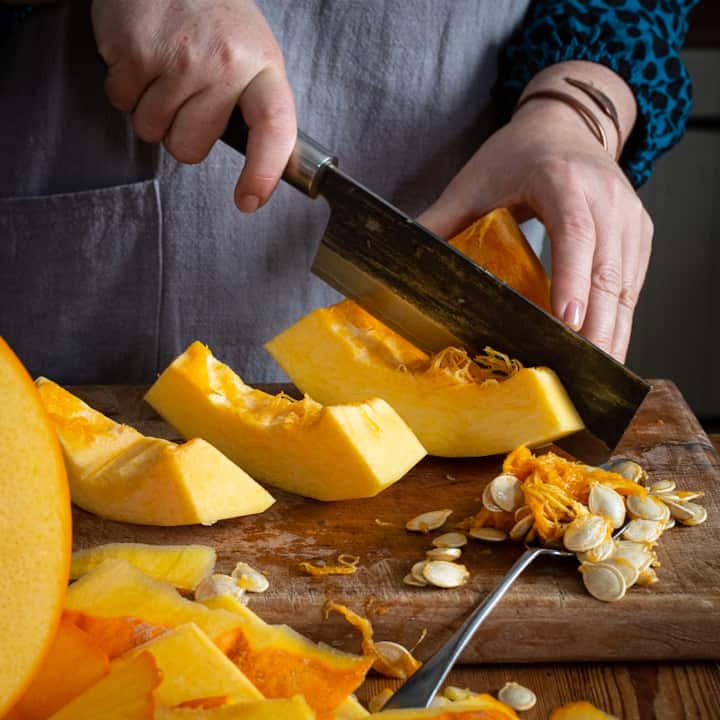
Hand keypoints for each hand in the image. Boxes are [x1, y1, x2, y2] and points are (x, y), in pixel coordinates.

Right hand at [91, 0, 295, 211]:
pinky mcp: (134, 52)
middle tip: (184, 97)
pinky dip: (125, 88)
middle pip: (190, 148)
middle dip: (180, 135)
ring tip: (163, 69)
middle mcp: (223, 64)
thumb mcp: (252, 53)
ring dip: (151, 110)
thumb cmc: (214, 15)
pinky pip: (121, 102)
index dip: (263, 172)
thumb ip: (254, 104)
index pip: (274, 128)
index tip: (249, 200)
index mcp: (262, 67)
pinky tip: (141, 56)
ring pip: (152, 131)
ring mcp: (178, 59)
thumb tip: (264, 163)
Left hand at [418, 99, 651, 363]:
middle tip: (583, 373)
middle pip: (608, 270)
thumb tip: (402, 258)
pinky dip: (621, 319)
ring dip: (614, 332)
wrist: (566, 126)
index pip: (573, 233)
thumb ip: (441, 220)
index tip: (567, 322)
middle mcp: (606, 198)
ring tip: (598, 375)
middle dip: (598, 326)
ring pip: (627, 284)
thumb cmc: (517, 155)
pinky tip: (607, 350)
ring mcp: (629, 218)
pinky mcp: (639, 235)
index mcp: (563, 181)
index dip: (571, 279)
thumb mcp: (473, 182)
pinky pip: (634, 284)